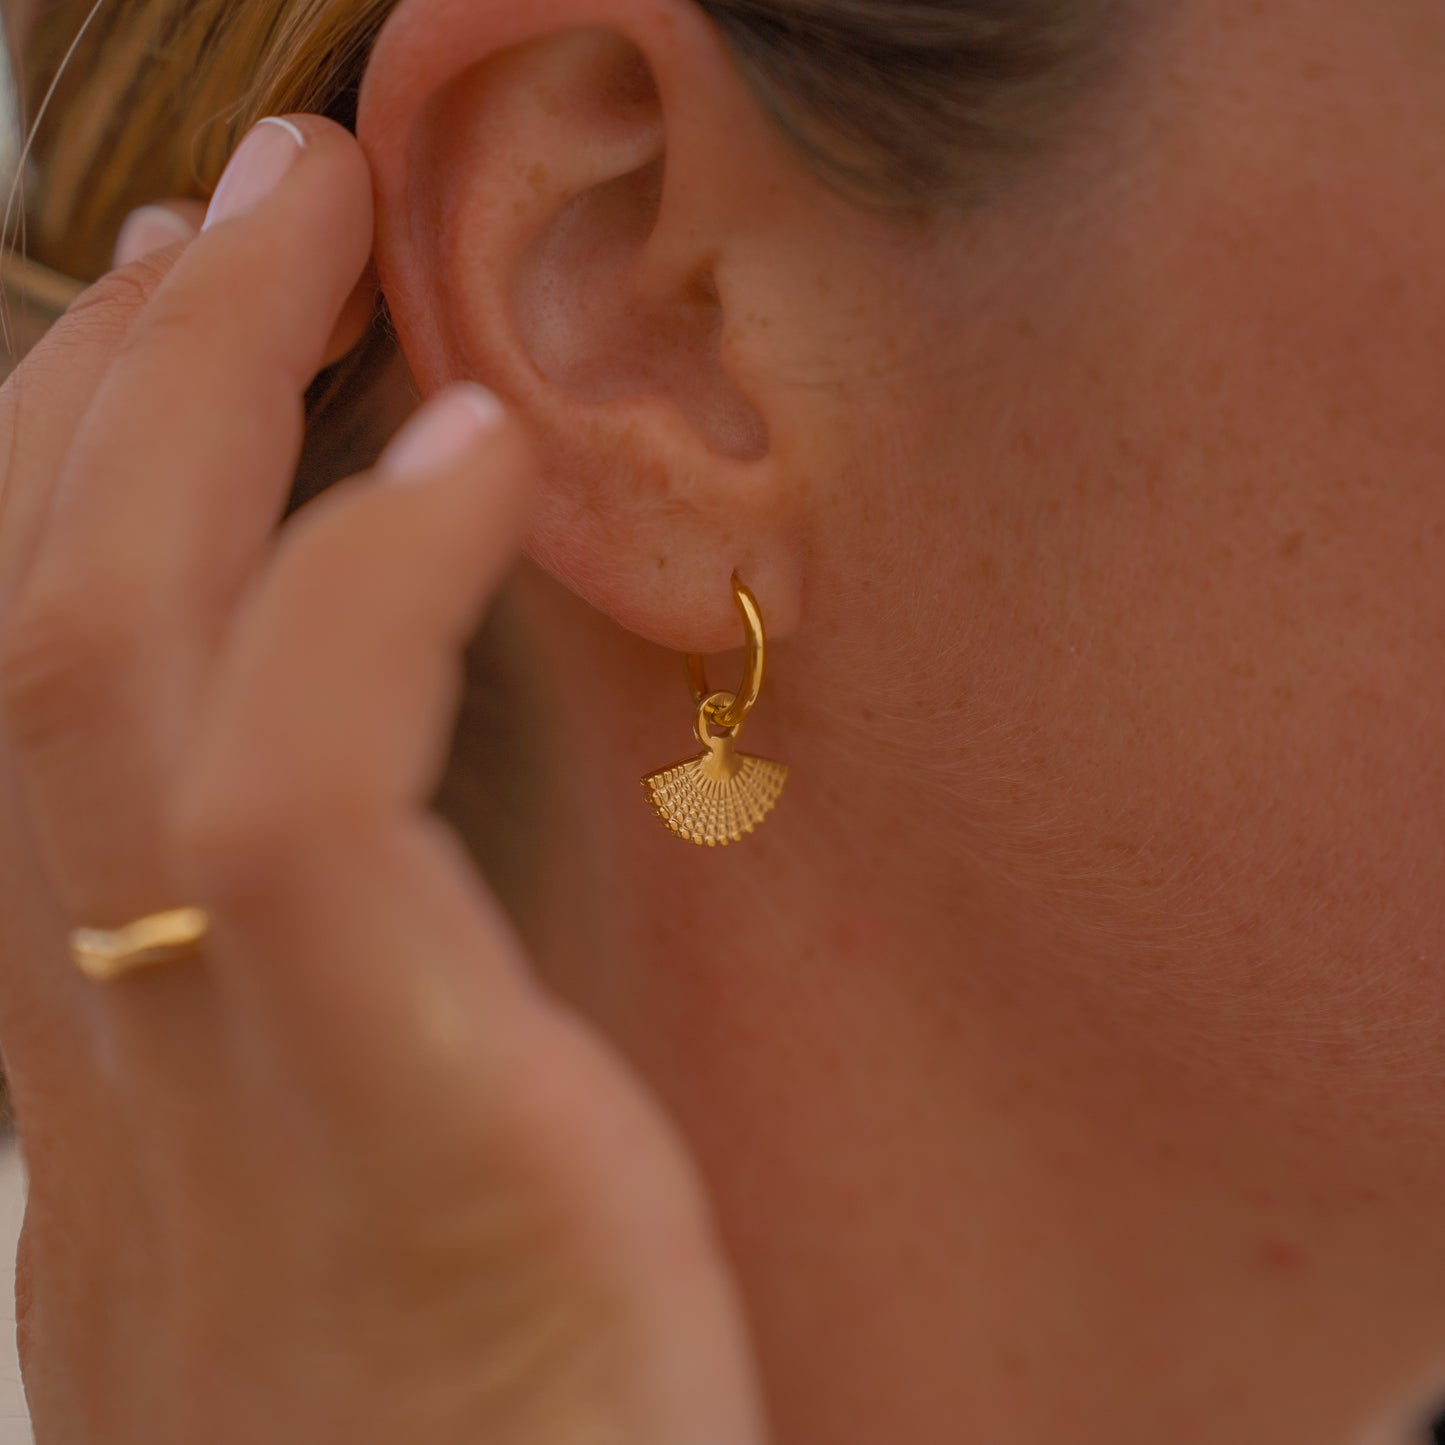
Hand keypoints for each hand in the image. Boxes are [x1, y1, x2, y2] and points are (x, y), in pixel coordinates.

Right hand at [0, 113, 766, 1444]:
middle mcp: (112, 1071)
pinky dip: (359, 598)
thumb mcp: (371, 1216)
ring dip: (198, 411)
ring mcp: (217, 1109)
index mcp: (118, 1083)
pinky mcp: (393, 1144)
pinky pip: (300, 810)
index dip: (79, 480)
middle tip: (240, 198)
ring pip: (115, 678)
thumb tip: (358, 845)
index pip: (35, 713)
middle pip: (41, 640)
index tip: (178, 325)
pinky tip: (454, 452)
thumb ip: (339, 1041)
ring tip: (304, 225)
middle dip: (126, 378)